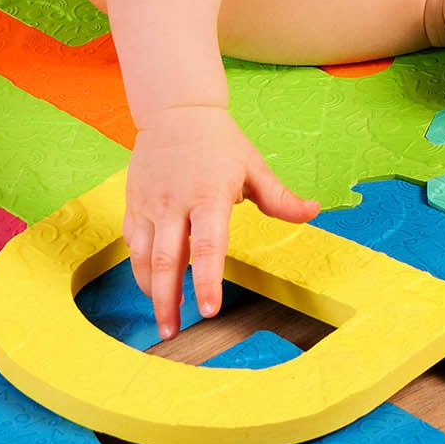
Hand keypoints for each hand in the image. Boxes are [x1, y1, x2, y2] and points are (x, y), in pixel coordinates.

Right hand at [122, 107, 319, 340]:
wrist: (176, 111)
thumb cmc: (219, 142)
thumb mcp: (254, 166)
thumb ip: (280, 197)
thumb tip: (314, 212)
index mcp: (209, 195)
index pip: (208, 245)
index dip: (208, 280)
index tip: (209, 310)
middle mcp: (175, 203)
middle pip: (166, 261)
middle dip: (169, 301)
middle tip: (173, 333)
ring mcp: (150, 204)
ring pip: (143, 257)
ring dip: (152, 292)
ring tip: (163, 320)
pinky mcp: (134, 204)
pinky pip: (130, 245)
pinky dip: (139, 271)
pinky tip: (151, 289)